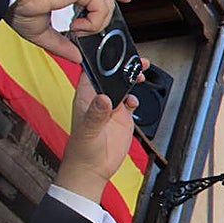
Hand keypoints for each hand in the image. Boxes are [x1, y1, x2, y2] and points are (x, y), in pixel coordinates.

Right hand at [6, 0, 128, 62]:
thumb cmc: (16, 3)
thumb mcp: (42, 31)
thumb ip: (62, 44)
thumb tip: (77, 56)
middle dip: (110, 12)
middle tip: (94, 28)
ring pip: (107, 2)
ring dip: (95, 23)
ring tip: (76, 29)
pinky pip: (102, 7)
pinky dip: (93, 22)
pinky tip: (77, 26)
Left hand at [55, 70, 139, 203]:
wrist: (93, 169)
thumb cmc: (82, 150)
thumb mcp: (88, 131)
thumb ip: (96, 114)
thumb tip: (104, 98)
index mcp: (85, 98)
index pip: (91, 72)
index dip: (100, 61)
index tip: (112, 52)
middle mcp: (98, 100)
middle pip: (111, 77)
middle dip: (123, 67)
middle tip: (136, 61)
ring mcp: (111, 108)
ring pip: (122, 87)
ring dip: (131, 80)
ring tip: (141, 74)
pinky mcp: (122, 118)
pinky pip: (130, 102)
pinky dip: (135, 98)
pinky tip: (134, 102)